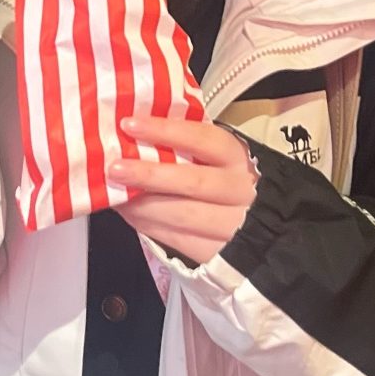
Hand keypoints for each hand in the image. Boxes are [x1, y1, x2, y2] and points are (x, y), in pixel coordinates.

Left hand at [108, 117, 257, 265]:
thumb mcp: (214, 157)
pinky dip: (147, 224)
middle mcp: (238, 190)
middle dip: (149, 174)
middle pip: (193, 181)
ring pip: (183, 214)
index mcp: (236, 157)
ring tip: (115, 194)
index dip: (166, 131)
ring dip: (142, 204)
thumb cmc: (224, 180)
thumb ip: (184, 146)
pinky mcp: (216, 251)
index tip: (131, 124)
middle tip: (115, 167)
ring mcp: (230, 224)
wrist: (259, 227)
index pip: (203, 139)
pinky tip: (128, 212)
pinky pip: (177, 239)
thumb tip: (134, 133)